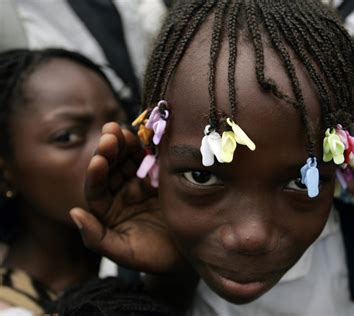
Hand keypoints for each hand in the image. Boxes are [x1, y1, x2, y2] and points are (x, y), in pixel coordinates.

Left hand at [70, 122, 184, 273]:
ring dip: (125, 144)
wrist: (188, 254)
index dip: (95, 174)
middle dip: (108, 151)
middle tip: (110, 133)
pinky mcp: (160, 176)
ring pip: (129, 159)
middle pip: (111, 168)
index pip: (96, 189)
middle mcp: (121, 193)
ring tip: (122, 130)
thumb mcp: (125, 253)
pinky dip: (148, 146)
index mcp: (107, 211)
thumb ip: (97, 238)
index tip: (98, 160)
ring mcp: (141, 183)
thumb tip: (74, 213)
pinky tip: (145, 135)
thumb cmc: (155, 258)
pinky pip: (151, 158)